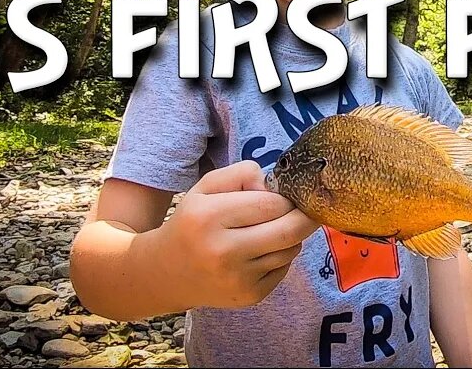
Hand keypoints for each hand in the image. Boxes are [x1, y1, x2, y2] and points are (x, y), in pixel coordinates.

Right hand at [149, 160, 319, 309]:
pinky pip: (284, 269)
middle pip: (290, 230)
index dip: (284, 197)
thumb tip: (274, 187)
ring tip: (272, 230)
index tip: (283, 196)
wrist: (166, 273)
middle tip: (305, 210)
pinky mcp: (250, 296)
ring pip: (291, 249)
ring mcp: (239, 279)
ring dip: (291, 236)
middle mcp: (224, 251)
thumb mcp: (207, 187)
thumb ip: (242, 174)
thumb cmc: (192, 223)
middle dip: (304, 217)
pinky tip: (261, 252)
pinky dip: (281, 256)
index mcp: (209, 217)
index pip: (271, 203)